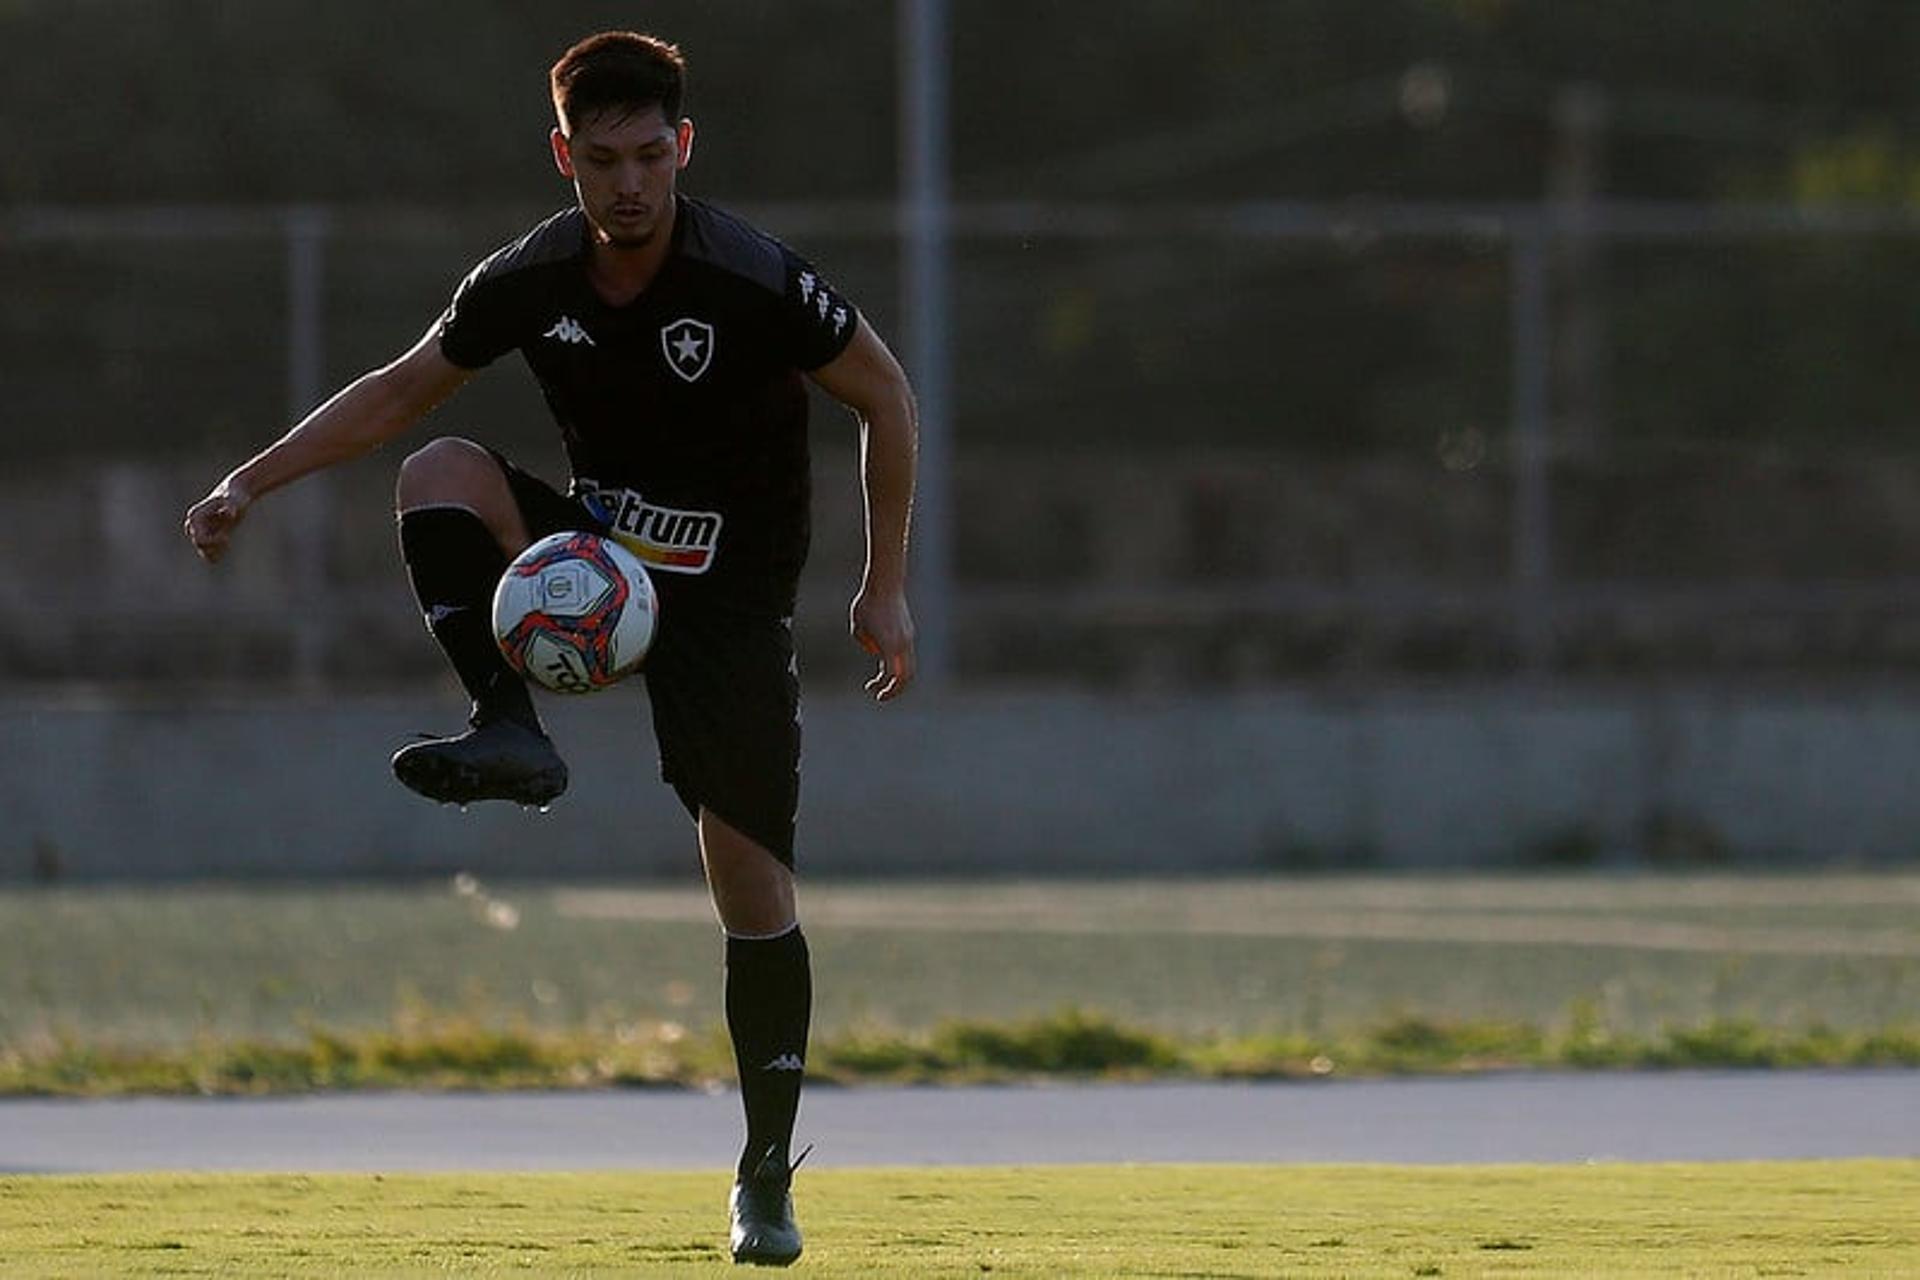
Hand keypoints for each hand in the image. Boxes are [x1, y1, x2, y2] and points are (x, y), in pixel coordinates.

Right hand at [183, 477, 252, 563]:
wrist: (236, 494)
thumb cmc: (235, 497)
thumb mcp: (234, 500)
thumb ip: (231, 505)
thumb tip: (230, 514)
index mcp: (196, 516)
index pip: (199, 538)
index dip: (212, 541)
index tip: (226, 538)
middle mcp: (194, 523)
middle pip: (199, 544)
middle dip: (214, 546)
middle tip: (227, 540)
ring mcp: (200, 529)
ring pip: (202, 548)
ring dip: (214, 551)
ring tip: (227, 544)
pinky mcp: (208, 533)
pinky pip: (207, 550)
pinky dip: (215, 553)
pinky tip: (226, 546)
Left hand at [850, 582, 914, 701]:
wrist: (885, 583)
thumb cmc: (868, 604)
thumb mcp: (858, 627)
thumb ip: (866, 643)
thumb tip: (876, 651)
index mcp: (890, 645)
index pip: (894, 676)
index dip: (887, 689)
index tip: (875, 694)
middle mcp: (903, 643)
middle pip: (907, 676)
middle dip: (895, 689)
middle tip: (880, 695)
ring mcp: (908, 637)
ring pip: (907, 666)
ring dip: (894, 675)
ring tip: (876, 679)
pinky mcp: (908, 631)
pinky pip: (904, 654)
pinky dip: (896, 662)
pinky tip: (879, 655)